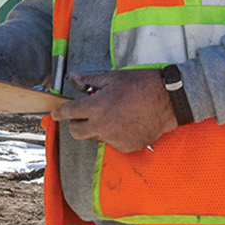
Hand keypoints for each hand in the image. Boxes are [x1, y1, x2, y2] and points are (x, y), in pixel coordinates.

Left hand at [50, 69, 175, 153]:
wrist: (168, 101)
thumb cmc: (142, 85)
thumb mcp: (113, 78)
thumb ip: (89, 81)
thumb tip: (73, 78)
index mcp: (96, 108)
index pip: (69, 113)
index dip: (59, 112)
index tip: (55, 113)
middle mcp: (102, 126)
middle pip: (76, 132)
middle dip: (76, 124)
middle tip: (83, 115)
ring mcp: (114, 139)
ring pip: (95, 137)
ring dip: (98, 128)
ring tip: (114, 114)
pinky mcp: (127, 146)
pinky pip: (113, 142)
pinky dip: (115, 134)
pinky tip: (126, 122)